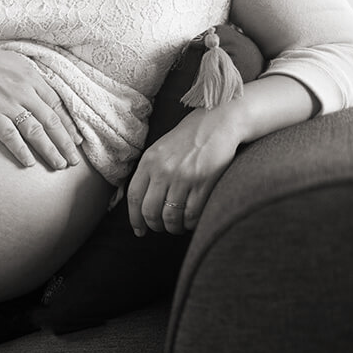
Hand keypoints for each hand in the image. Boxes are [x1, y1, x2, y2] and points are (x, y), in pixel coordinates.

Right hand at [0, 38, 82, 168]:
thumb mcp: (17, 64)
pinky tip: (29, 162)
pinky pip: (10, 135)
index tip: (77, 140)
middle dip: (65, 143)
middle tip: (73, 160)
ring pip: (35, 131)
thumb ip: (32, 80)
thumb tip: (44, 94)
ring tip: (59, 165)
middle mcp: (24, 92)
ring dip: (49, 150)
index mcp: (33, 79)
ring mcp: (8, 104)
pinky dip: (21, 150)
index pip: (57, 105)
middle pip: (51, 121)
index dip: (69, 125)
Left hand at [127, 107, 240, 235]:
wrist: (218, 122)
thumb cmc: (188, 139)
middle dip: (155, 226)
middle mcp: (163, 170)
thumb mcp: (160, 150)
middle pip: (151, 211)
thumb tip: (141, 204)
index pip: (134, 197)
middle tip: (161, 228)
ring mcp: (184, 176)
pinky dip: (190, 223)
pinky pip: (192, 213)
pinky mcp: (204, 181)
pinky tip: (191, 221)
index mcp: (149, 162)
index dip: (135, 218)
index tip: (139, 230)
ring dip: (173, 227)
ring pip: (171, 215)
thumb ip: (149, 172)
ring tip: (177, 226)